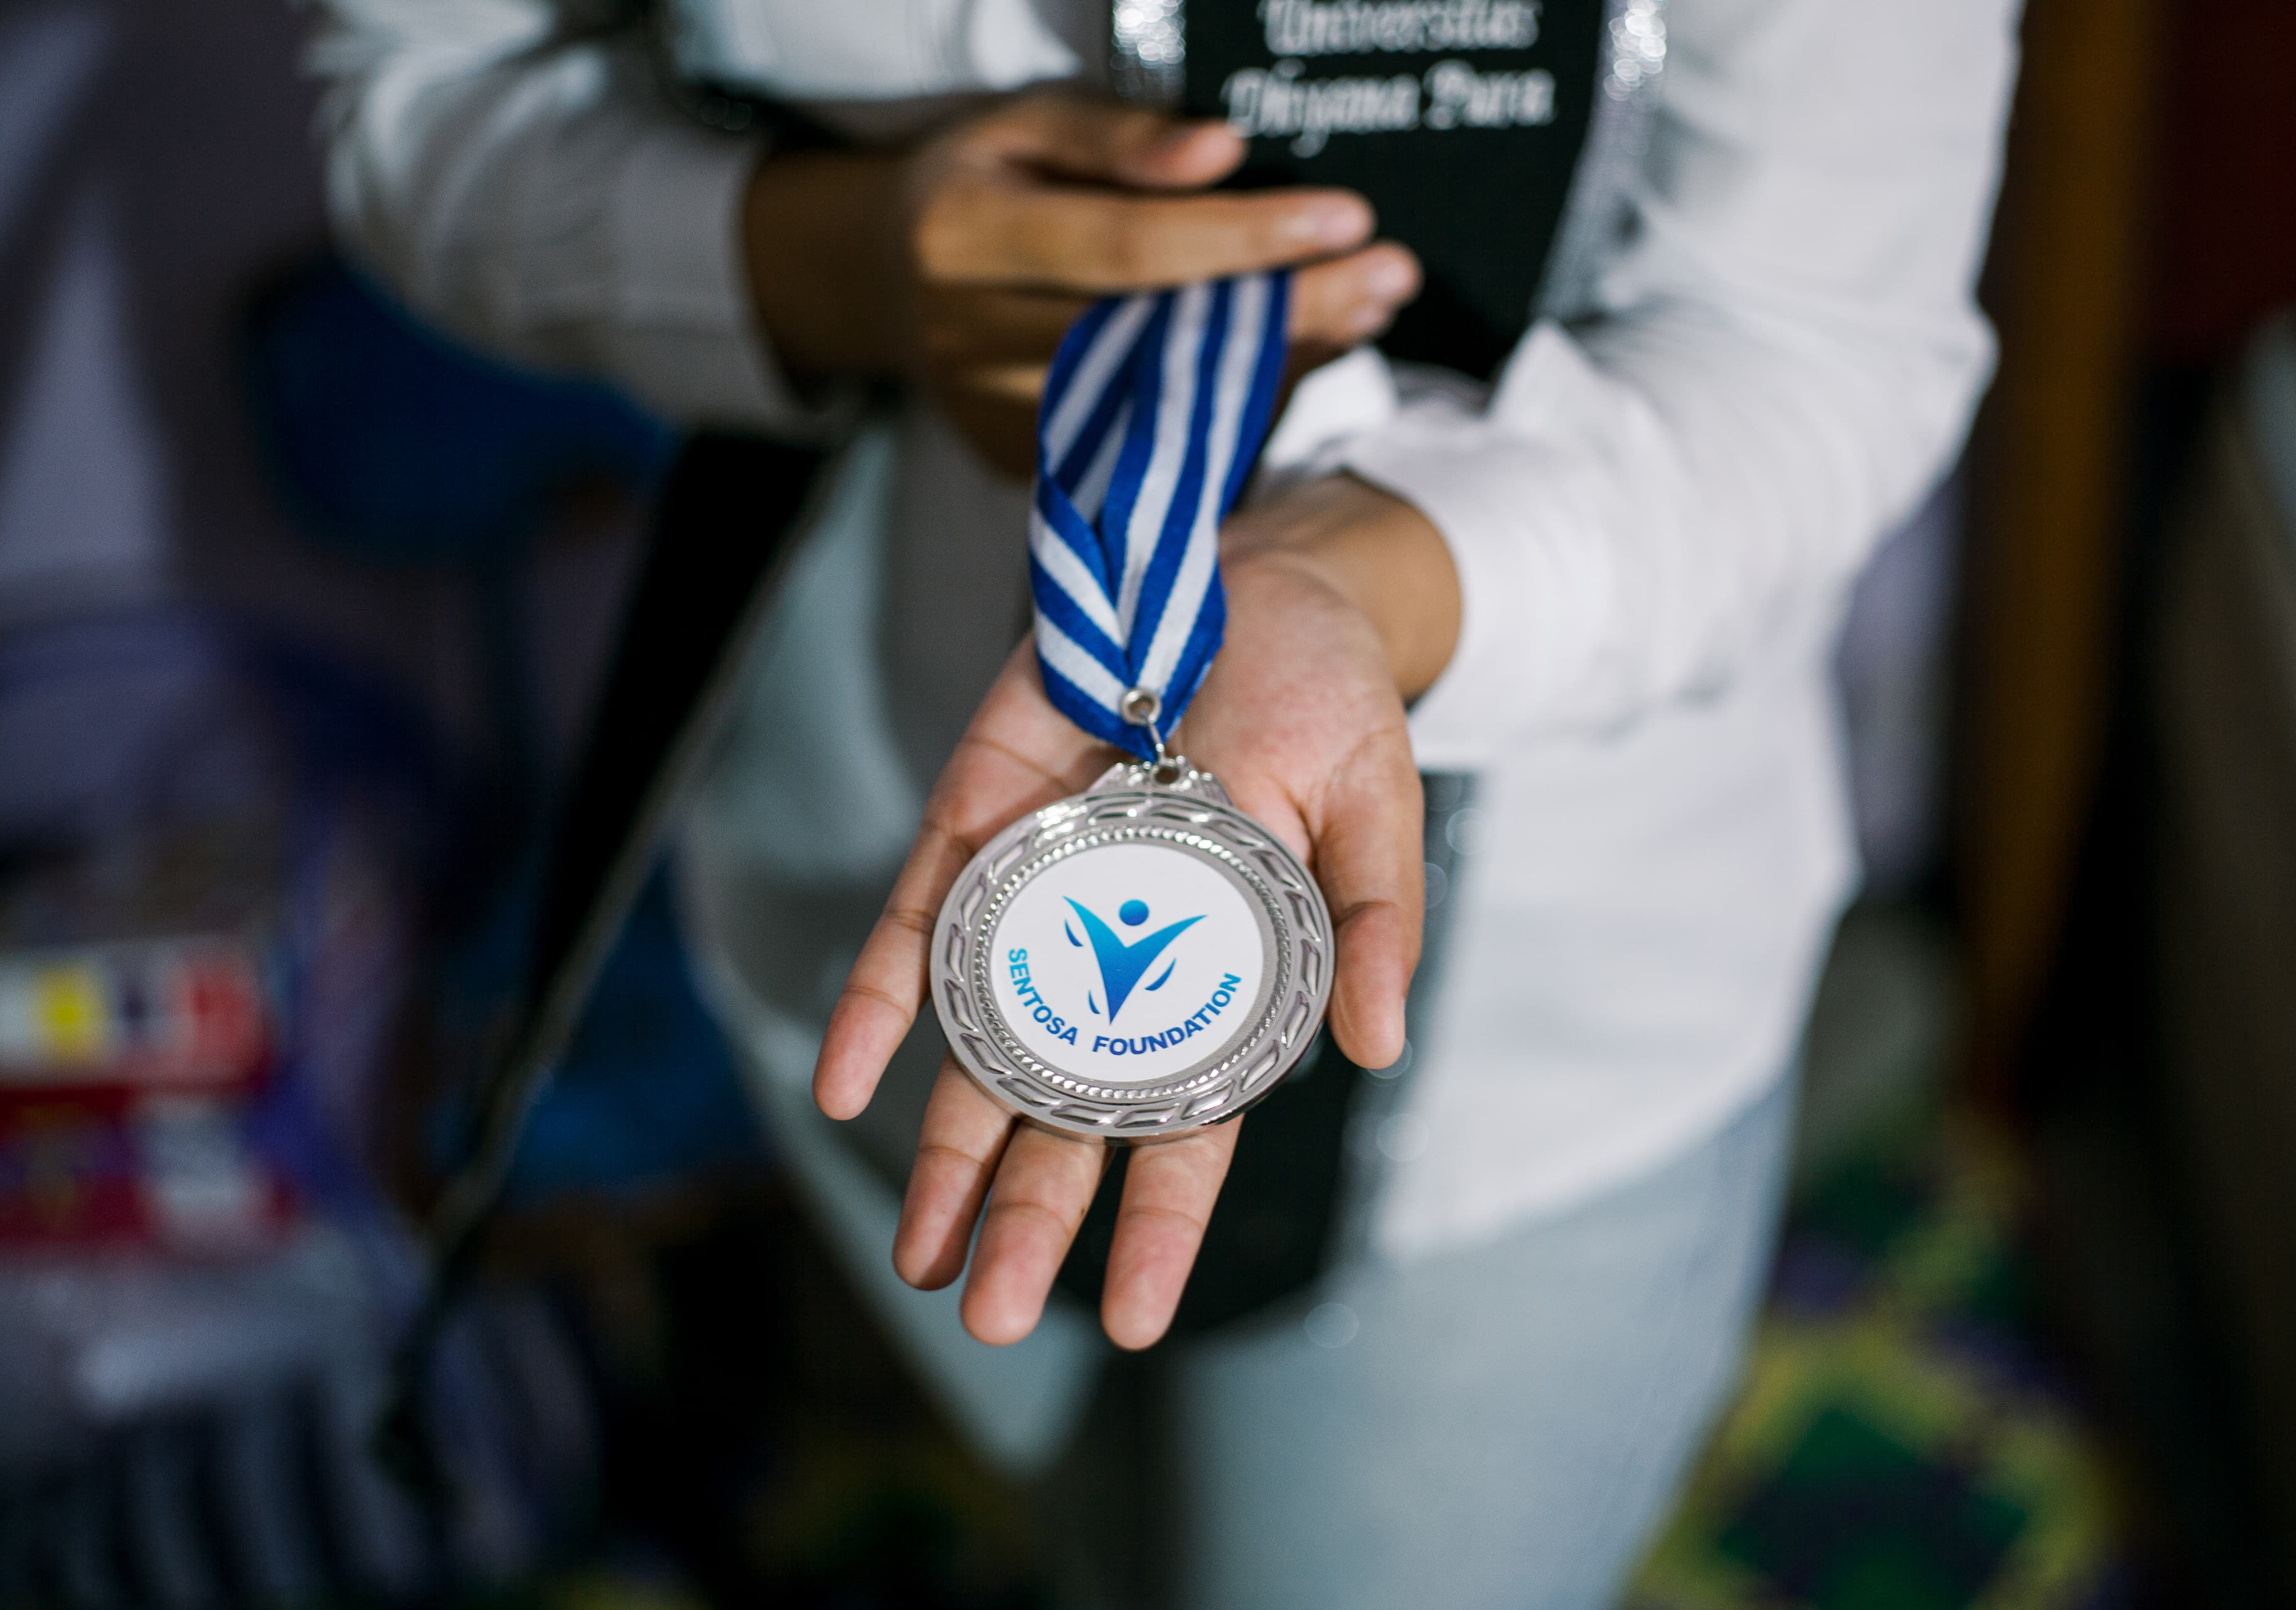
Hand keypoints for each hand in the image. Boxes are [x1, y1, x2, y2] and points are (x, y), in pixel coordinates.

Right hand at [743, 94, 1421, 471]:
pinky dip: (1232, 401)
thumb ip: (1119, 137)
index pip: (1127, 248)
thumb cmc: (981, 182)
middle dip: (1289, 309)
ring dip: (1281, 360)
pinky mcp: (1026, 467)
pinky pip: (1154, 441)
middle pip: (1160, 339)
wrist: (892, 283)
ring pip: (1167, 406)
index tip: (1345, 218)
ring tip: (1367, 305)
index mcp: (963, 238)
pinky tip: (1299, 354)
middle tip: (1390, 274)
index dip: (1241, 238)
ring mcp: (995, 418)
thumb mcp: (1029, 124)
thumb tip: (1223, 153)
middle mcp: (971, 343)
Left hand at [810, 480, 1453, 1348]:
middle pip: (1068, 1112)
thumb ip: (1369, 924)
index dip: (1159, 1224)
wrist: (1250, 579)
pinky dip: (879, 1005)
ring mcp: (1044, 899)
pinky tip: (844, 1081)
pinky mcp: (977, 825)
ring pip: (980, 1048)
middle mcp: (1124, 958)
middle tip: (982, 1315)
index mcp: (1225, 977)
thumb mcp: (1375, 801)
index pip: (1188, 1127)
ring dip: (944, 1150)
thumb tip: (1377, 1046)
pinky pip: (916, 929)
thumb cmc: (1328, 698)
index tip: (1132, 1322)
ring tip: (915, 1253)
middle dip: (1027, 1217)